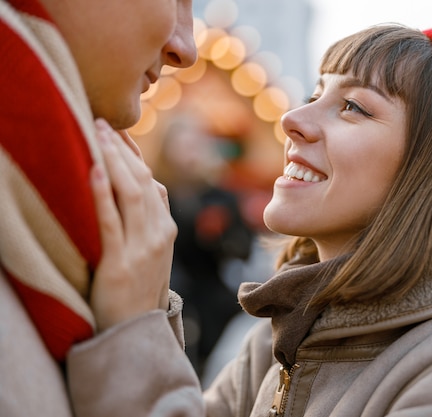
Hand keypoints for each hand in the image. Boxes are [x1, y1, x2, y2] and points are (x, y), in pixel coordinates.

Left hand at [89, 119, 177, 330]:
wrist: (137, 330)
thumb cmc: (138, 289)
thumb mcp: (150, 253)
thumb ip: (145, 222)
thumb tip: (129, 189)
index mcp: (166, 229)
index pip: (151, 182)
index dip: (133, 155)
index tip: (116, 132)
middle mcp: (160, 234)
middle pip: (143, 181)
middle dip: (122, 150)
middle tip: (101, 122)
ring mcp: (143, 248)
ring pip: (132, 194)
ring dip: (114, 161)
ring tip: (96, 134)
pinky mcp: (121, 264)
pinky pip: (112, 222)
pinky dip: (103, 194)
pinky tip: (94, 170)